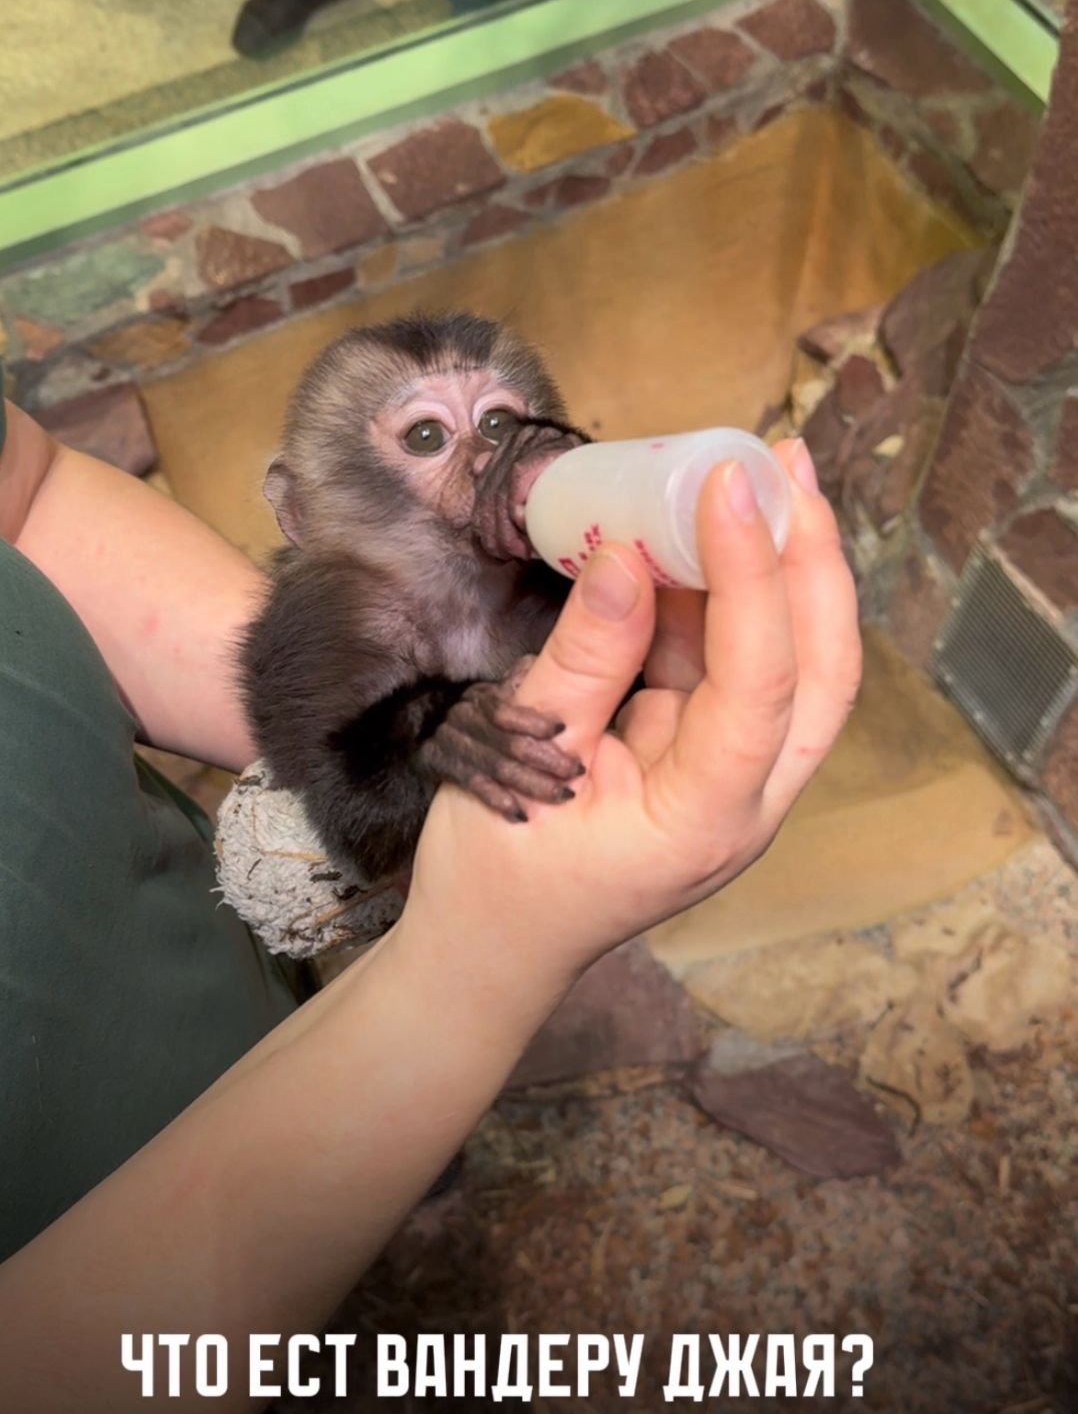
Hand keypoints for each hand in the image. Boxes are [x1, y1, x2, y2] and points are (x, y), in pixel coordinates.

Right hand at [402, 439, 860, 989]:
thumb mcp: (520, 759)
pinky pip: (734, 665)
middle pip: (825, 671)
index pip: (763, 682)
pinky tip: (697, 537)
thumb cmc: (498, 876)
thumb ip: (584, 659)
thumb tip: (625, 555)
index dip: (753, 574)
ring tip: (751, 475)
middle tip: (782, 463)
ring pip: (793, 662)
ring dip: (778, 569)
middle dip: (812, 559)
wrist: (491, 950)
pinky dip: (723, 598)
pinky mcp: (709, 756)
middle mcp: (747, 801)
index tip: (726, 484)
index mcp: (707, 819)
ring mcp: (736, 779)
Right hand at [418, 659, 585, 820]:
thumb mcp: (502, 693)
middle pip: (504, 742)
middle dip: (545, 759)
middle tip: (576, 772)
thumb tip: (544, 667)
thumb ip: (523, 680)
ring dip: (531, 784)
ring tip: (563, 795)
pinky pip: (471, 784)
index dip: (533, 720)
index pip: (503, 709)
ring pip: (493, 766)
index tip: (563, 729)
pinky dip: (497, 800)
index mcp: (481, 697)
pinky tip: (522, 815)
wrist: (433, 734)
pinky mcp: (433, 763)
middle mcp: (460, 716)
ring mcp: (445, 740)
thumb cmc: (485, 719)